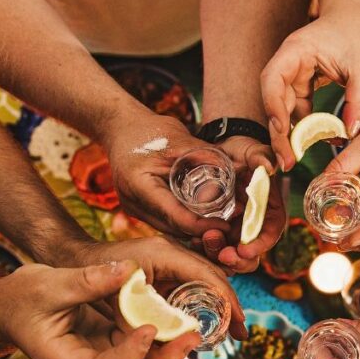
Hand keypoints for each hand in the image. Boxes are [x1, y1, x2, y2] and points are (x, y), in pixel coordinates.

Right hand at [0, 261, 204, 358]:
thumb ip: (87, 281)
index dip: (128, 355)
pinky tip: (182, 321)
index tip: (150, 330)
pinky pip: (139, 346)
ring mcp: (100, 357)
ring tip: (194, 330)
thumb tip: (128, 270)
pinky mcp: (110, 344)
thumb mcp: (47, 285)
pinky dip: (160, 336)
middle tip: (191, 336)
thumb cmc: (19, 299)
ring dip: (168, 350)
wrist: (9, 306)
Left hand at [71, 235, 247, 339]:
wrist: (70, 259)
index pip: (206, 274)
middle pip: (211, 277)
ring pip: (204, 282)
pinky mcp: (162, 271)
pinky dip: (202, 305)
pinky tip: (207, 325)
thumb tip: (166, 332)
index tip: (239, 322)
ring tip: (232, 331)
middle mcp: (170, 253)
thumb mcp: (107, 290)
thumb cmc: (85, 272)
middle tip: (242, 332)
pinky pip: (190, 287)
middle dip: (228, 306)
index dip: (225, 299)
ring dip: (218, 306)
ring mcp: (167, 261)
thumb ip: (140, 310)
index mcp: (163, 253)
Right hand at [100, 106, 229, 239]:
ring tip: (224, 223)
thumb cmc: (148, 130)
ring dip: (196, 230)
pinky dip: (185, 222)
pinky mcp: (139, 210)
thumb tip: (240, 170)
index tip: (228, 224)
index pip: (177, 216)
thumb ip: (207, 157)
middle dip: (204, 230)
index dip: (204, 225)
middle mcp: (134, 203)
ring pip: (171, 230)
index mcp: (140, 185)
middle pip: (175, 228)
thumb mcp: (180, 140)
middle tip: (232, 225)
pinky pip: (166, 223)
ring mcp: (134, 209)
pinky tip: (205, 219)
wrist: (119, 128)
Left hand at [200, 136, 285, 274]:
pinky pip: (214, 245)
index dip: (260, 245)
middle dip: (239, 259)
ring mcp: (236, 227)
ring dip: (217, 254)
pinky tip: (193, 241)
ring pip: (231, 253)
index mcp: (269, 208)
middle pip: (252, 251)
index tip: (244, 250)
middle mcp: (254, 222)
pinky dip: (204, 248)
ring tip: (201, 243)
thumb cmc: (241, 149)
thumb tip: (270, 167)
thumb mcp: (252, 150)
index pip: (271, 232)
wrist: (220, 149)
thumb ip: (262, 156)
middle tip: (223, 256)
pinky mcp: (219, 228)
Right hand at [261, 13, 359, 169]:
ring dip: (287, 134)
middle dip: (278, 132)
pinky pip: (297, 109)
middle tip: (286, 162)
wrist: (355, 17)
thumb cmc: (357, 33)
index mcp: (296, 50)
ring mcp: (293, 74)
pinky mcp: (302, 85)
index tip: (282, 130)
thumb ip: (359, 98)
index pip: (273, 79)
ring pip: (283, 108)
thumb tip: (351, 132)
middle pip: (274, 100)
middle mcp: (288, 63)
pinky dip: (301, 127)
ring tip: (292, 161)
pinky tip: (307, 145)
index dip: (273, 105)